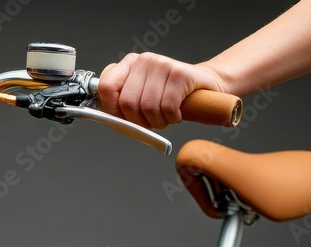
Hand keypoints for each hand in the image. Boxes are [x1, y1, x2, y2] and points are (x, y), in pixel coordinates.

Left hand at [97, 52, 228, 128]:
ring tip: (166, 117)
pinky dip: (172, 118)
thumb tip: (109, 119)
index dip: (111, 110)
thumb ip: (123, 103)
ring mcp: (162, 64)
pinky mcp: (180, 74)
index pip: (105, 87)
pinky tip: (177, 113)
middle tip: (151, 122)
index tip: (122, 120)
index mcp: (129, 64)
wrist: (205, 85)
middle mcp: (144, 60)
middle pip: (128, 103)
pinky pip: (167, 107)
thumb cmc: (170, 95)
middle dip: (139, 121)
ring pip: (148, 108)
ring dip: (158, 122)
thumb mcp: (142, 96)